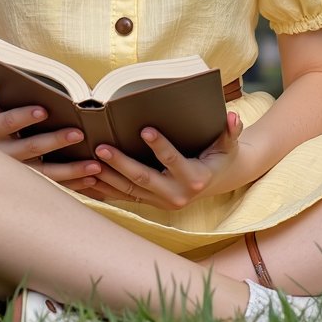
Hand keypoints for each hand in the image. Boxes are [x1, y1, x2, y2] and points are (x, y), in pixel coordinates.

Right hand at [0, 75, 101, 190]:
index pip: (7, 122)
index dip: (24, 117)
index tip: (44, 110)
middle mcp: (1, 154)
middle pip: (30, 148)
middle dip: (55, 141)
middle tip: (79, 133)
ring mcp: (15, 172)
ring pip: (44, 173)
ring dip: (70, 170)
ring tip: (95, 164)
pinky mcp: (27, 184)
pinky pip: (52, 185)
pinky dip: (73, 184)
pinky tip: (91, 178)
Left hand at [87, 112, 243, 209]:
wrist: (218, 181)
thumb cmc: (221, 156)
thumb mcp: (229, 144)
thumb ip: (231, 131)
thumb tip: (234, 117)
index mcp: (195, 178)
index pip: (174, 160)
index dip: (160, 146)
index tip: (145, 130)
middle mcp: (177, 195)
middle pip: (143, 178)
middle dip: (121, 163)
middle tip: (101, 146)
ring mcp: (161, 202)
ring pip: (128, 190)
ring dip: (107, 177)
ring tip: (88, 161)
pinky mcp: (150, 204)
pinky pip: (123, 197)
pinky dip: (105, 189)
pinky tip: (87, 179)